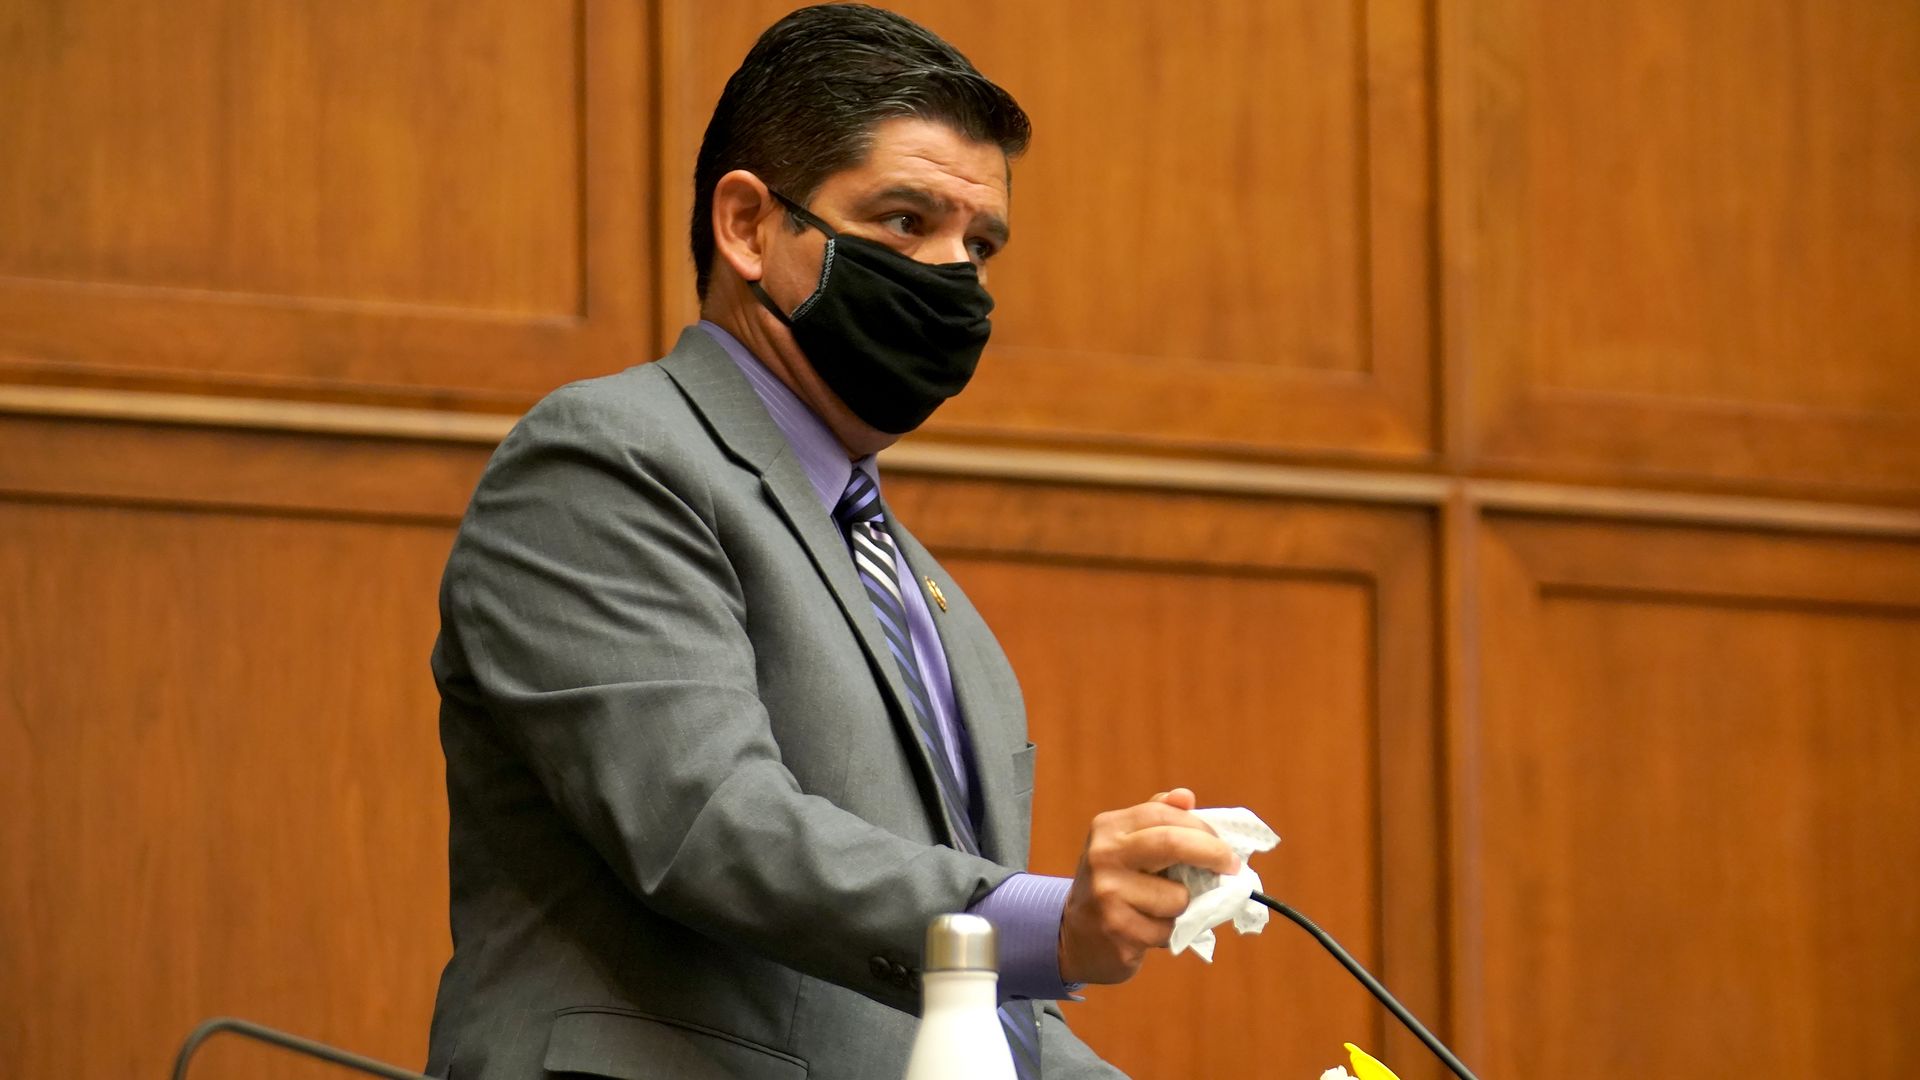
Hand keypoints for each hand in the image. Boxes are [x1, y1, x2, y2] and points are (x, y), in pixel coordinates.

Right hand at [1058, 787, 1238, 984]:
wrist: (1075, 937)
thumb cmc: (1114, 885)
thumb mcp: (1128, 846)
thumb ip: (1158, 819)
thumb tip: (1186, 796)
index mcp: (1108, 828)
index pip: (1164, 814)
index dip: (1201, 828)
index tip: (1223, 845)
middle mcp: (1103, 855)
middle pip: (1172, 843)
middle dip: (1212, 853)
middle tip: (1232, 866)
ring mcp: (1108, 893)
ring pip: (1177, 896)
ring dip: (1183, 907)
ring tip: (1162, 909)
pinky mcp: (1117, 930)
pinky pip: (1168, 930)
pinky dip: (1169, 933)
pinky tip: (1148, 930)